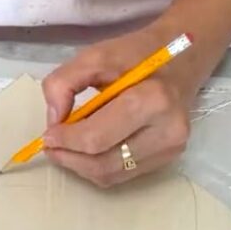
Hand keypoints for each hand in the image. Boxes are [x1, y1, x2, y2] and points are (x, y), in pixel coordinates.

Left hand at [40, 28, 194, 187]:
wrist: (183, 59)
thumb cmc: (138, 55)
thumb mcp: (96, 55)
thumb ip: (64, 83)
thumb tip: (53, 120)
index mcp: (153, 100)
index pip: (97, 137)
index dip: (66, 140)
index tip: (47, 135)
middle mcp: (167, 131)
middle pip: (103, 163)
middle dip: (69, 157)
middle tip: (51, 146)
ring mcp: (170, 150)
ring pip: (111, 175)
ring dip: (81, 166)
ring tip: (66, 149)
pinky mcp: (168, 159)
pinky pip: (122, 175)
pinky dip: (98, 167)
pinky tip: (89, 151)